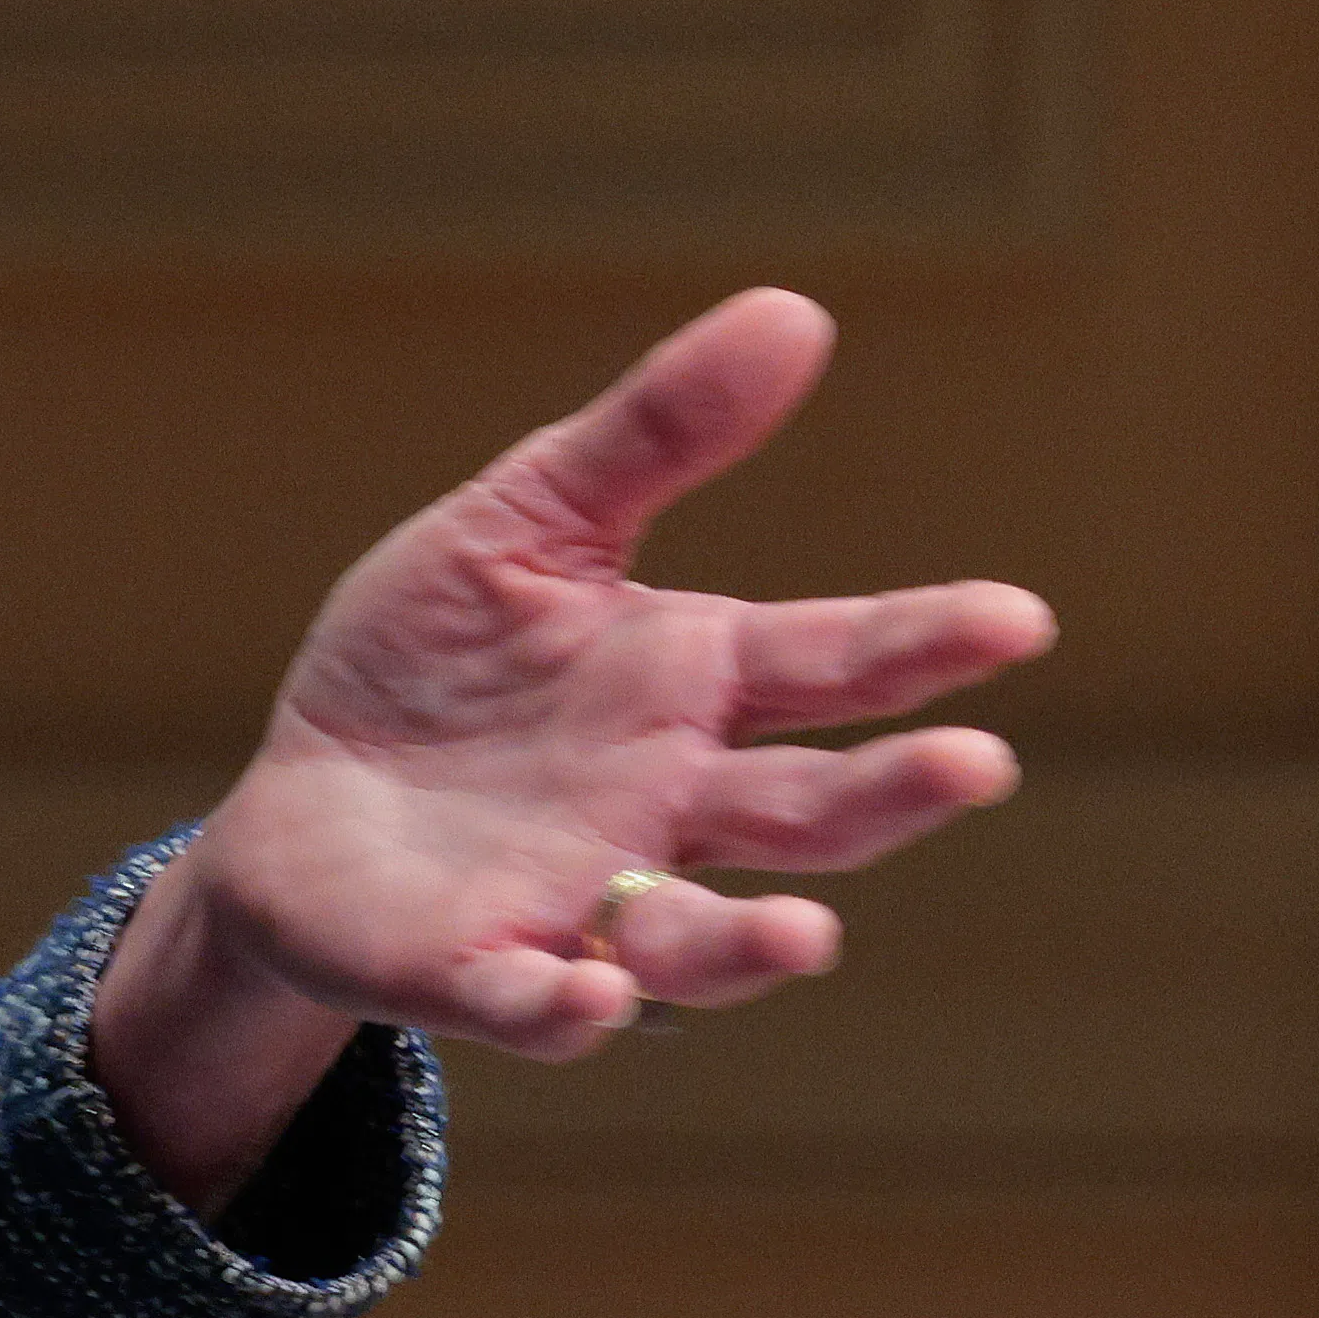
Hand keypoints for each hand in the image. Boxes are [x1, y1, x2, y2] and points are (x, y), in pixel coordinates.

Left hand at [88, 290, 1051, 1206]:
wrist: (300, 804)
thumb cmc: (435, 661)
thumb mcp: (529, 520)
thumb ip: (656, 432)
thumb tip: (799, 309)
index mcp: (690, 686)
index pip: (831, 664)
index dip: (925, 643)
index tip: (1018, 617)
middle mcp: (668, 807)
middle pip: (804, 811)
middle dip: (892, 795)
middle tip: (977, 765)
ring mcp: (584, 901)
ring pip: (696, 939)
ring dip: (752, 944)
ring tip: (806, 937)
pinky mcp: (479, 969)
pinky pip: (535, 1004)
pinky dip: (567, 1008)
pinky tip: (588, 994)